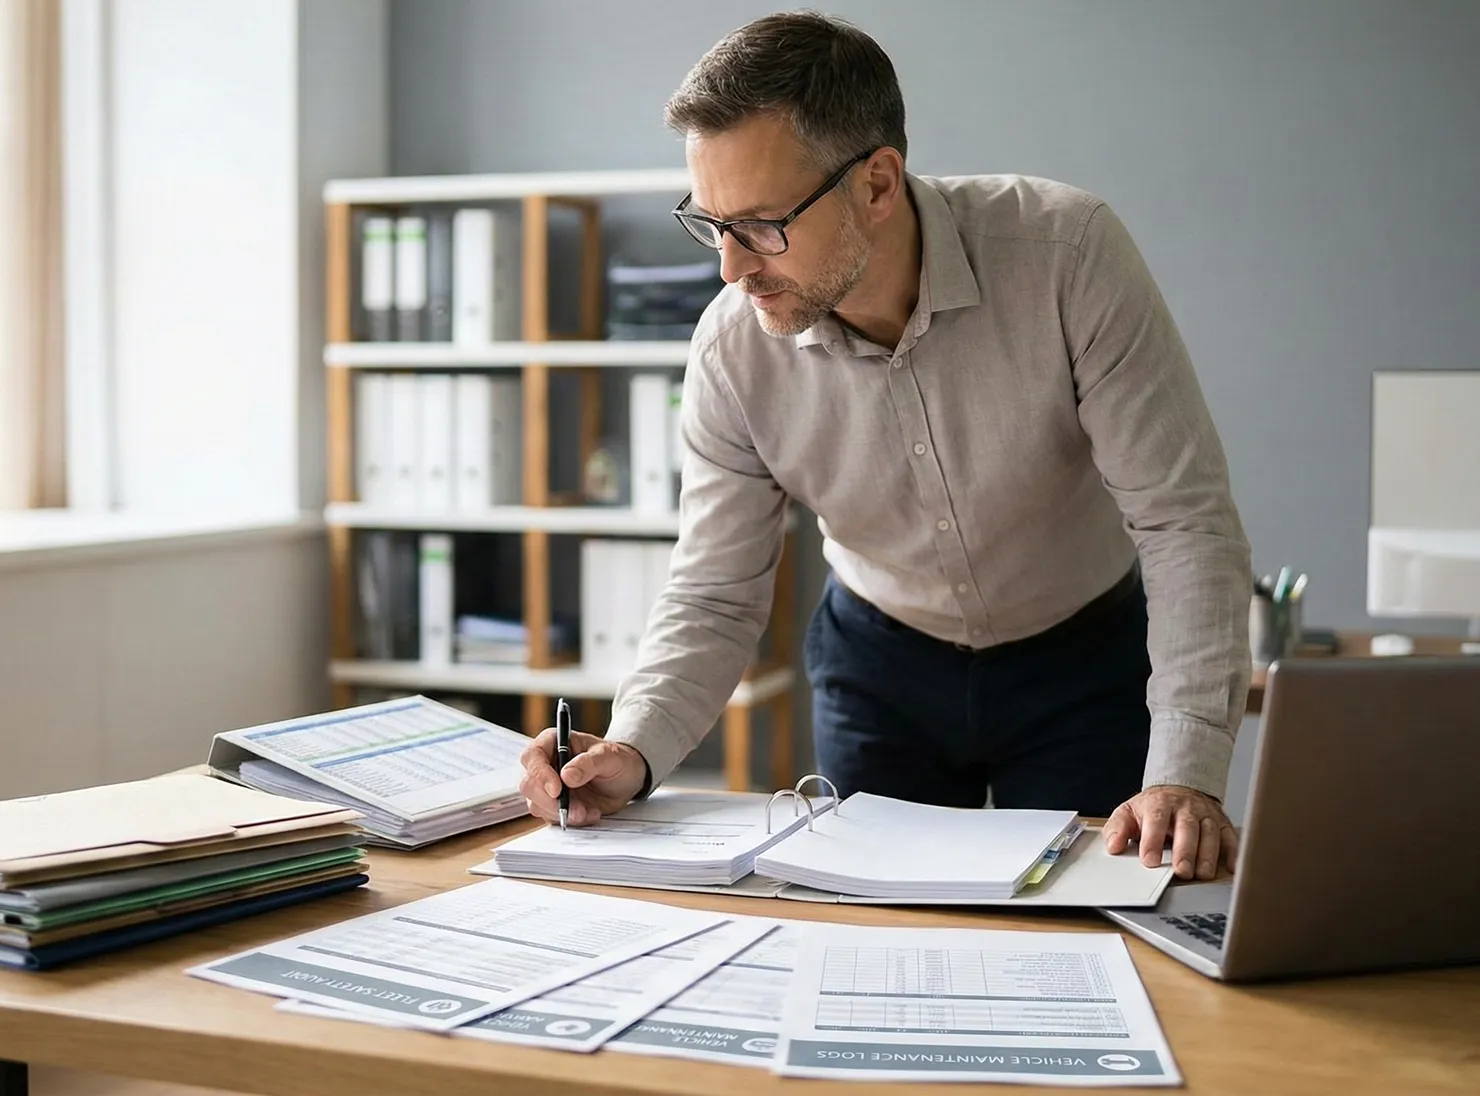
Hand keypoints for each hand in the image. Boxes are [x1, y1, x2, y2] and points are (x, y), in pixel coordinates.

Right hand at [518, 727, 647, 826]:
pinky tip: (589, 813)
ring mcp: (547, 786)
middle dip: (550, 801)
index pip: (533, 756)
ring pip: (536, 804)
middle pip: (528, 784)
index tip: (556, 790)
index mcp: (554, 742)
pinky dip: (569, 820)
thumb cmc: (617, 759)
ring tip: (589, 811)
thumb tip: (566, 775)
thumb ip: (588, 763)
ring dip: (561, 813)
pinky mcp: (553, 805)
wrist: (626, 778)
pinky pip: (550, 817)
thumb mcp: (609, 756)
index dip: (540, 774)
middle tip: (577, 809)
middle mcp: (545, 764)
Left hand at [1103, 785, 1237, 880]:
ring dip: (1207, 855)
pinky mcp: (1222, 822)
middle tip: (1181, 871)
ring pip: (1210, 833)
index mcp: (1159, 803)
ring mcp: (1206, 814)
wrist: (1179, 788)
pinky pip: (1230, 836)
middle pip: (1187, 827)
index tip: (1150, 861)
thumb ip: (1118, 829)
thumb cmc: (1153, 807)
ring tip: (1201, 874)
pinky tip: (1231, 868)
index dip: (1153, 840)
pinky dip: (1233, 852)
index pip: (1156, 820)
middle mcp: (1186, 807)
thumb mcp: (1128, 812)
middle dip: (1185, 850)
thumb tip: (1113, 847)